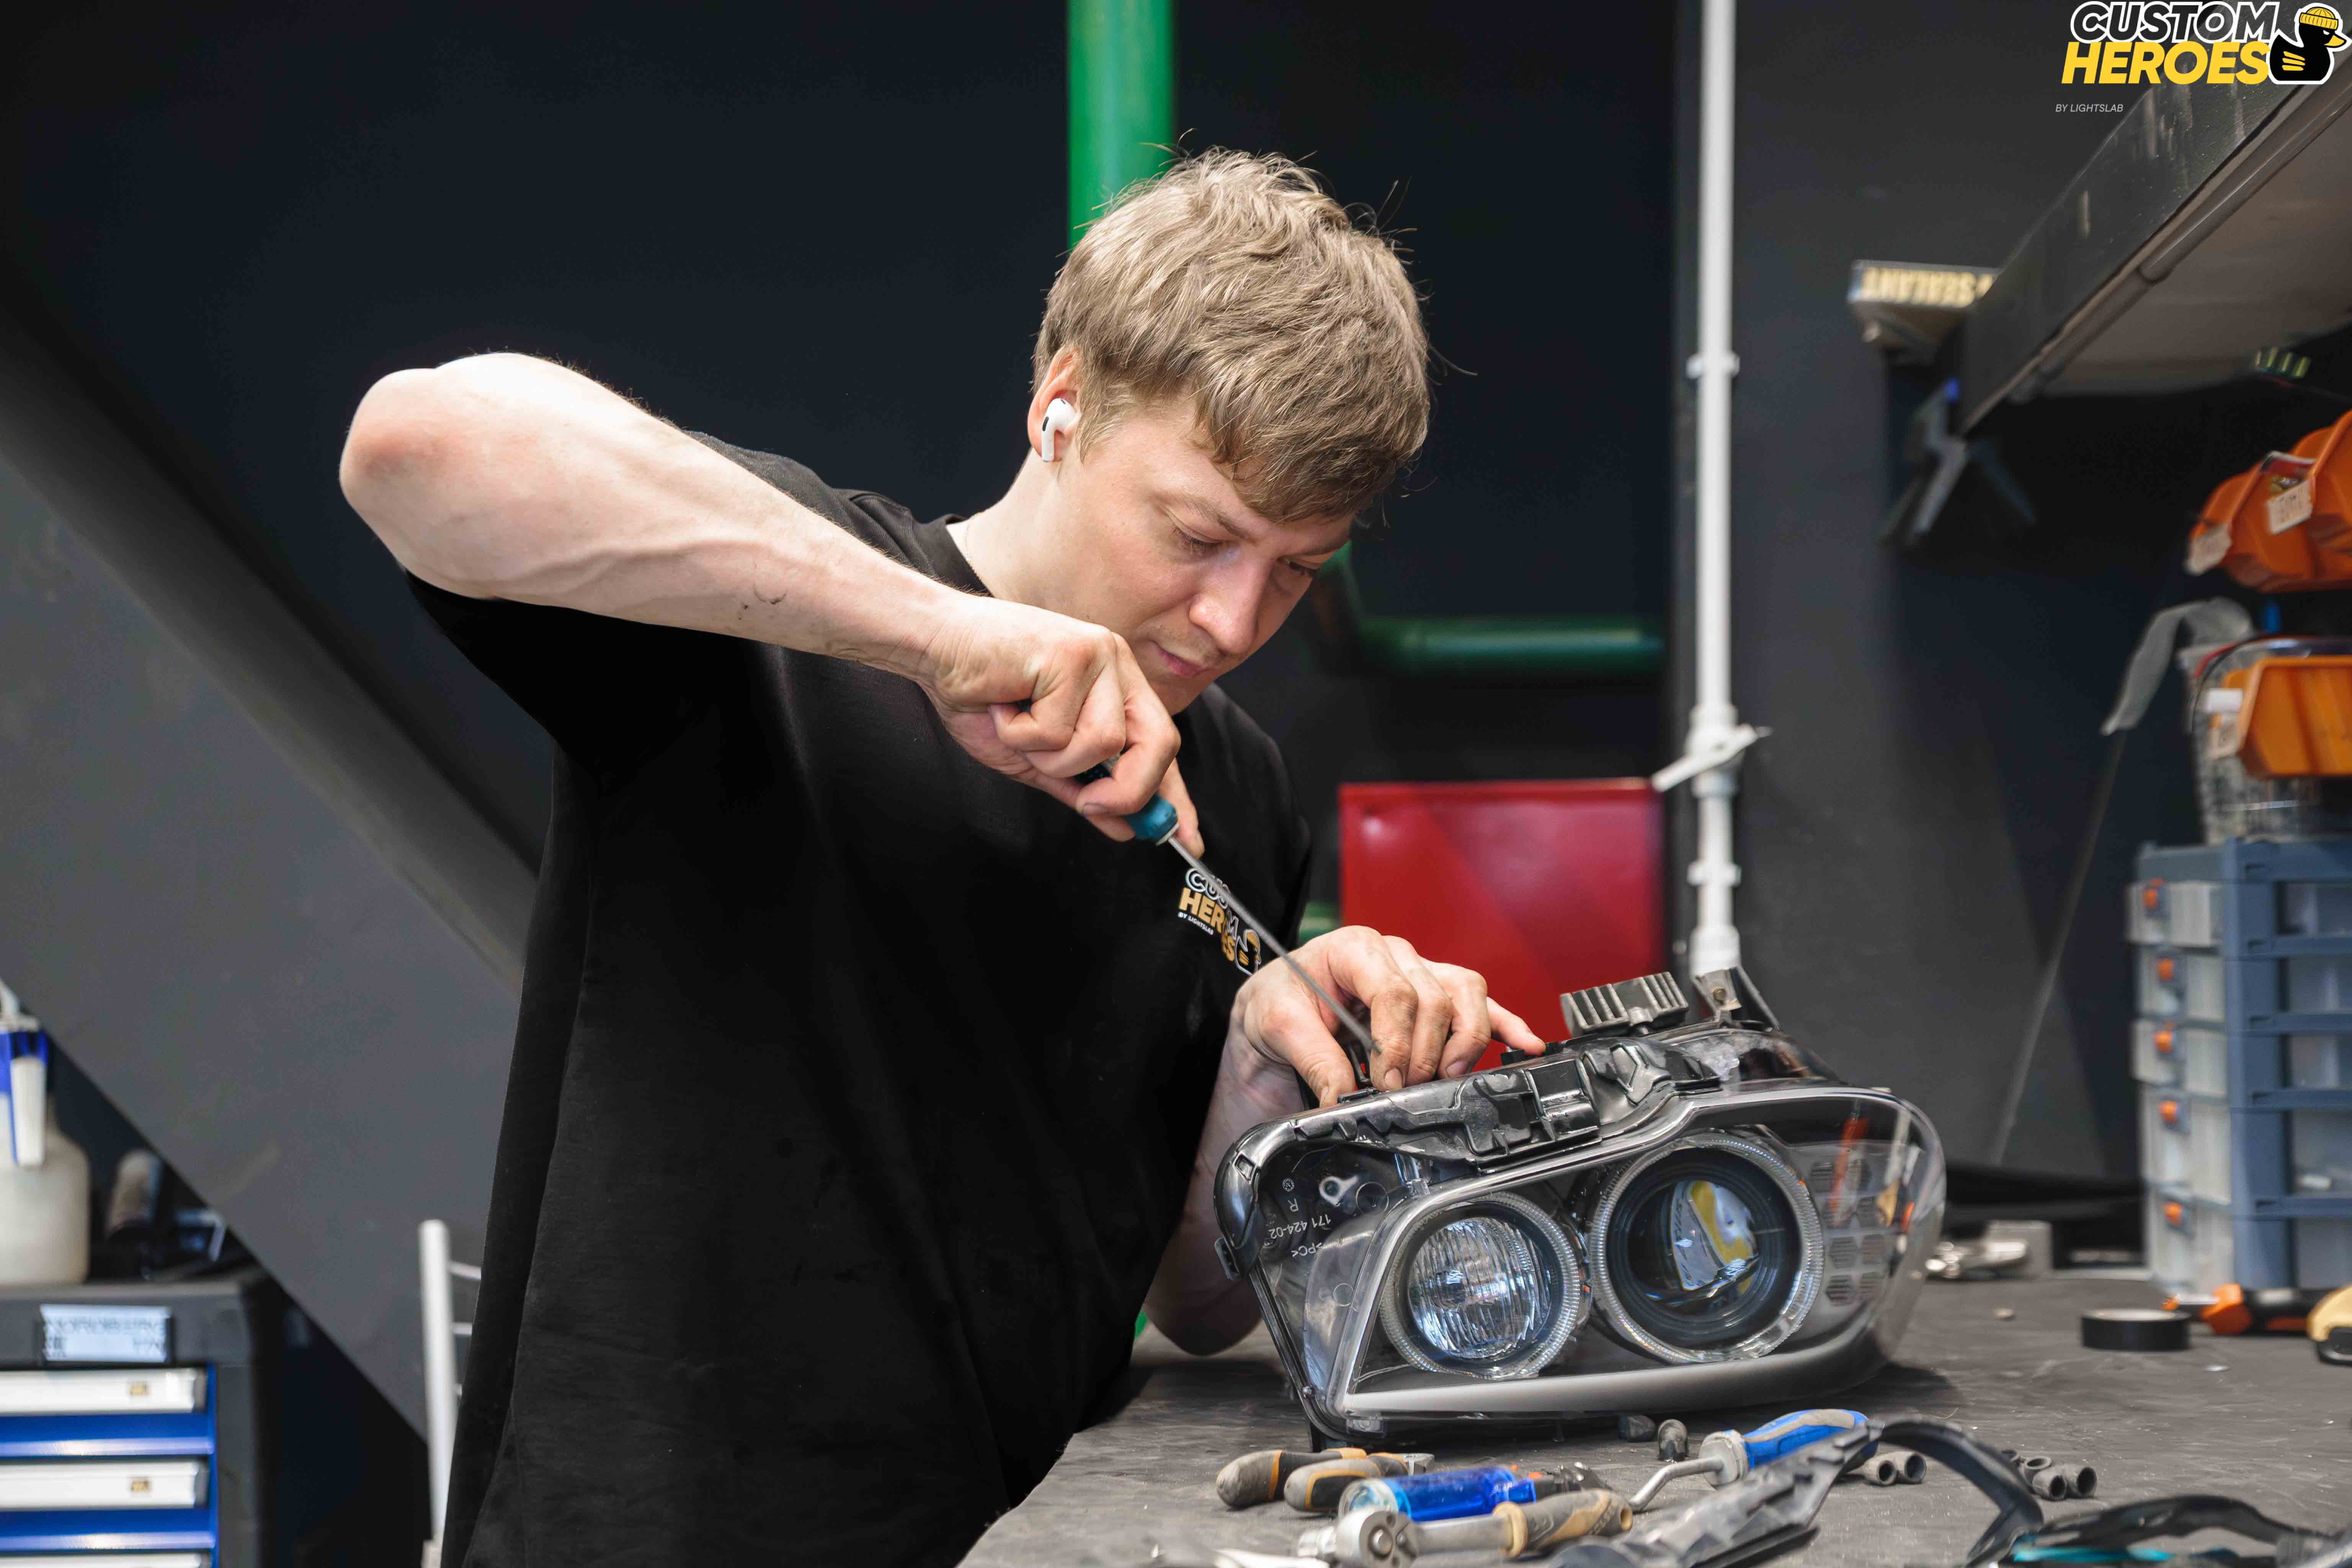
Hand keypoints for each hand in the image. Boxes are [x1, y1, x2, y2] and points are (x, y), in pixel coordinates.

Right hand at [914, 595, 1202, 853]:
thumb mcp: (1037, 757)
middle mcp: (1117, 666)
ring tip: (1017, 727)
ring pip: (1103, 743)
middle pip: (1159, 744)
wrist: (934, 647)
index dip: (1174, 796)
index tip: (1188, 838)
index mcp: (1117, 687)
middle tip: (1087, 802)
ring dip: (1050, 755)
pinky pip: (1058, 730)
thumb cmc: (982, 696)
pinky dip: (1020, 734)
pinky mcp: (1070, 653)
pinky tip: (1002, 707)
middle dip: (1126, 790)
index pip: (1162, 745)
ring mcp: (1098, 655)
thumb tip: (1126, 828)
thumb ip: (1082, 787)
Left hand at [1226, 926, 1544, 1107]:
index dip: (1397, 1042)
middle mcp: (1396, 955)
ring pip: (1466, 995)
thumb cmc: (1279, 1002)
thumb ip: (1314, 1058)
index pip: (1395, 991)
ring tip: (1448, 1076)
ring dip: (1463, 1041)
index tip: (1386, 1081)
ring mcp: (1422, 972)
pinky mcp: (1437, 996)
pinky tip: (1527, 1044)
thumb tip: (1345, 1096)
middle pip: (1435, 999)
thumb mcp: (1277, 1024)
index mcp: (1354, 948)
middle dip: (1424, 1053)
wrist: (1278, 1004)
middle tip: (1403, 1090)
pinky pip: (1481, 1004)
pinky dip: (1507, 1024)